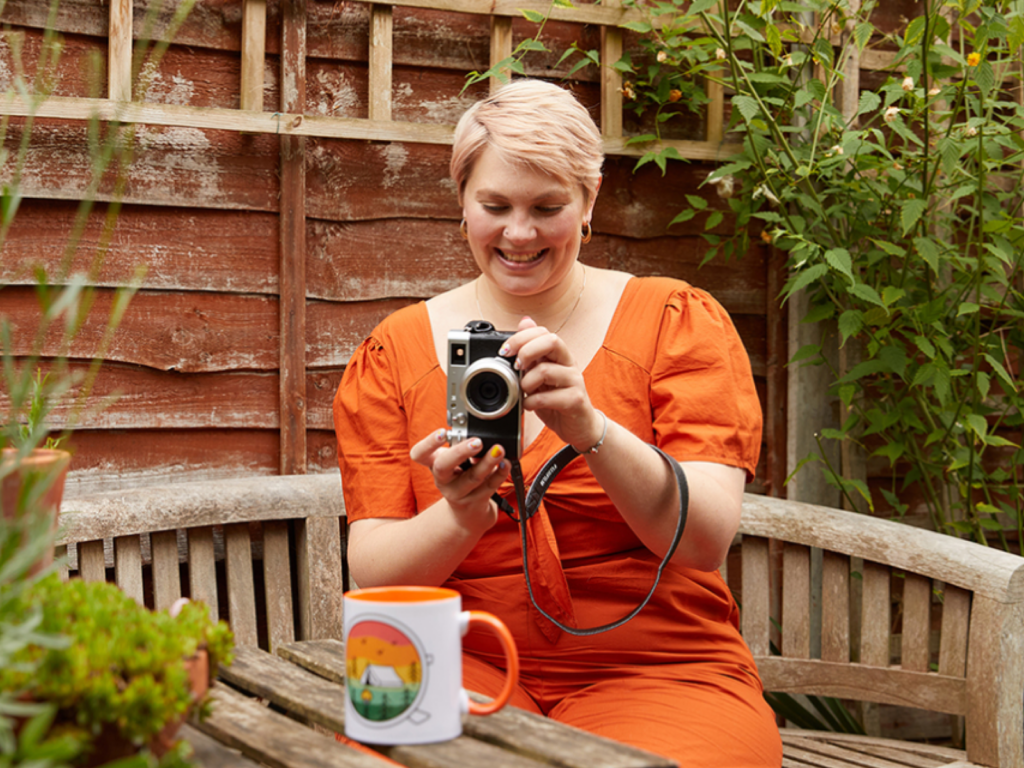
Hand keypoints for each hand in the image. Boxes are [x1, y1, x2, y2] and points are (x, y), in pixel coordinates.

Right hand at [409, 429, 508, 533]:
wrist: (467, 513)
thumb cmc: (461, 478)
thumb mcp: (456, 462)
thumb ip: (463, 447)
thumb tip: (482, 434)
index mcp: (434, 464)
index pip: (419, 454)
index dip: (428, 443)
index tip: (443, 432)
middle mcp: (442, 479)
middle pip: (442, 466)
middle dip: (460, 452)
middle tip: (477, 442)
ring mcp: (457, 493)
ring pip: (472, 477)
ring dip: (487, 462)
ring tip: (499, 450)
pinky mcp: (474, 502)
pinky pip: (489, 486)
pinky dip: (500, 474)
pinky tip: (505, 464)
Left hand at [502, 317, 604, 451]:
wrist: (579, 426)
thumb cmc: (558, 400)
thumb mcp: (540, 373)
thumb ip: (532, 351)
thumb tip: (525, 321)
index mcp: (559, 355)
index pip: (543, 332)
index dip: (522, 337)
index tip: (505, 350)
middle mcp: (569, 363)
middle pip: (552, 341)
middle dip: (526, 351)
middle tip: (516, 366)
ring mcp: (574, 381)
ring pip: (547, 370)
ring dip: (527, 382)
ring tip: (524, 391)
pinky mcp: (575, 400)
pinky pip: (549, 397)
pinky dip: (532, 402)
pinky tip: (529, 405)